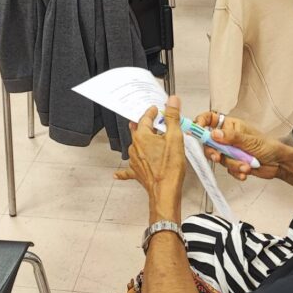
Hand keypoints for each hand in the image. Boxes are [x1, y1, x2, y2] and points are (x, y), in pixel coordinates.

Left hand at [115, 96, 185, 222]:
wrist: (165, 191)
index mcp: (142, 136)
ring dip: (142, 141)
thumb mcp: (175, 138)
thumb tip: (172, 101)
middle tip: (154, 121)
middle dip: (146, 124)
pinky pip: (128, 169)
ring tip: (153, 139)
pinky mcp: (137, 172)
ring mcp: (134, 160)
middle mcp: (135, 147)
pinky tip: (117, 174)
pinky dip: (124, 170)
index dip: (152, 112)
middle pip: (138, 131)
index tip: (156, 109)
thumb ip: (172, 117)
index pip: (145, 118)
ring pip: (136, 146)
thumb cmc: (169, 168)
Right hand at [193, 111, 292, 181]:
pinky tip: (246, 171)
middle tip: (218, 157)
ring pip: (220, 159)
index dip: (200, 123)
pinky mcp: (233, 163)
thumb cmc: (268, 146)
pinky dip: (236, 171)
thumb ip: (231, 137)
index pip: (209, 119)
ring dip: (233, 164)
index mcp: (231, 125)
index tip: (196, 130)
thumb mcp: (250, 140)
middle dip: (214, 152)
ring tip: (246, 165)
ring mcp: (229, 151)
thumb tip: (213, 133)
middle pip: (209, 143)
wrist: (279, 163)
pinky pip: (227, 169)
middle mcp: (227, 137)